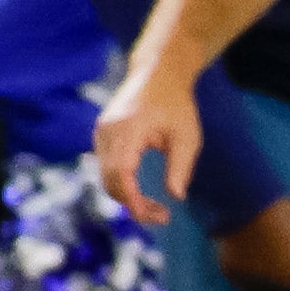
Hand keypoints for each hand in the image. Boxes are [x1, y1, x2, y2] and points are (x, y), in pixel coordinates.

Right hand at [92, 64, 202, 227]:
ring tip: (155, 208)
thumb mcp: (187, 136)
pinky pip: (106, 168)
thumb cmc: (176, 104)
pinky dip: (121, 184)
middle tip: (162, 216)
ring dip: (126, 197)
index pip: (122, 173)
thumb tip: (176, 196)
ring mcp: (101, 132)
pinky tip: (140, 193)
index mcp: (129, 128)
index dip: (133, 200)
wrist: (158, 73)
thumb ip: (180, 166)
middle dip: (133, 204)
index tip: (154, 217)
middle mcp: (109, 130)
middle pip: (111, 180)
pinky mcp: (101, 135)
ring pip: (106, 177)